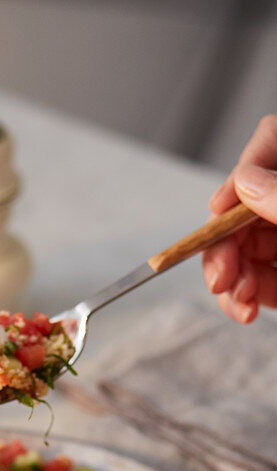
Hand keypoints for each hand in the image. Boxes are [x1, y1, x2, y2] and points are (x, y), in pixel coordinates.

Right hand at [202, 114, 276, 322]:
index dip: (240, 173)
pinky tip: (248, 309)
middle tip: (221, 279)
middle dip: (225, 245)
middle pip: (248, 207)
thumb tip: (242, 185)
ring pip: (249, 249)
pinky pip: (265, 279)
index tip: (219, 209)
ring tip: (240, 303)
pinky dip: (252, 297)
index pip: (269, 143)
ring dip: (233, 280)